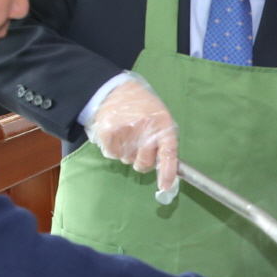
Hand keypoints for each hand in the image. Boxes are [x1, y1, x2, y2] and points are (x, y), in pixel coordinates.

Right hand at [87, 74, 179, 190]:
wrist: (114, 90)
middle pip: (144, 163)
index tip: (164, 186)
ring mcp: (126, 131)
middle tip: (139, 147)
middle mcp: (145, 128)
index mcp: (163, 124)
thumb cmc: (142, 107)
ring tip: (126, 134)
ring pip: (127, 160)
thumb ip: (163, 140)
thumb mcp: (160, 118)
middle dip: (142, 162)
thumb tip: (165, 169)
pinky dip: (114, 149)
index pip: (168, 153)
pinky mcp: (108, 133)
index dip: (167, 172)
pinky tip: (116, 134)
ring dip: (127, 153)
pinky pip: (112, 155)